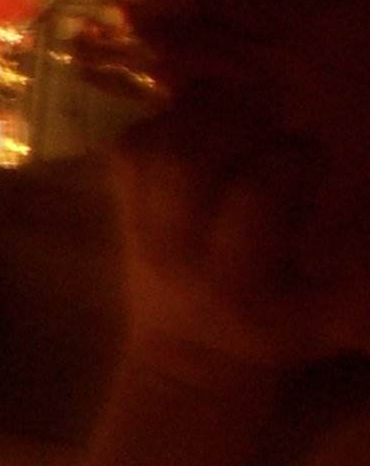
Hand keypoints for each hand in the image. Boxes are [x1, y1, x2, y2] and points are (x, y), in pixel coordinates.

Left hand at [113, 98, 369, 383]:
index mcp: (236, 279)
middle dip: (235, 122)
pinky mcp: (120, 208)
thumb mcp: (329, 322)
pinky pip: (130, 149)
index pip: (255, 197)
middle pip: (186, 161)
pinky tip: (202, 117)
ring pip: (150, 151)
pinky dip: (164, 120)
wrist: (189, 360)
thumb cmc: (274, 337)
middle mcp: (177, 247)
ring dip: (196, 113)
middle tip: (273, 112)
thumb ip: (358, 281)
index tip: (316, 153)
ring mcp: (138, 226)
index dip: (291, 160)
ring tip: (240, 105)